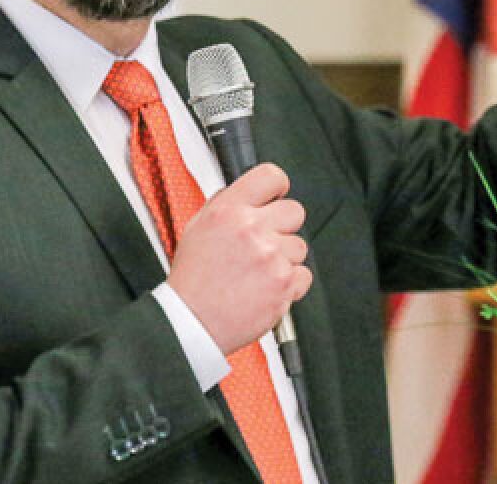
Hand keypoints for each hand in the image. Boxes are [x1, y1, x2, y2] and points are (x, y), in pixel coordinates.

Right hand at [167, 164, 311, 355]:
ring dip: (284, 258)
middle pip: (295, 210)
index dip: (277, 186)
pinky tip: (266, 287)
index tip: (275, 197)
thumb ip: (225, 204)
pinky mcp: (284, 283)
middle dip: (283, 226)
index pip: (270, 175)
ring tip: (259, 272)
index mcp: (229, 211)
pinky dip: (290, 284)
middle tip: (266, 242)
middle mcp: (251, 229)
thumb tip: (248, 193)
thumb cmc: (193, 279)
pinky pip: (304, 275)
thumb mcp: (198, 227)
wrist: (192, 321)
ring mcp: (270, 256)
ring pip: (300, 246)